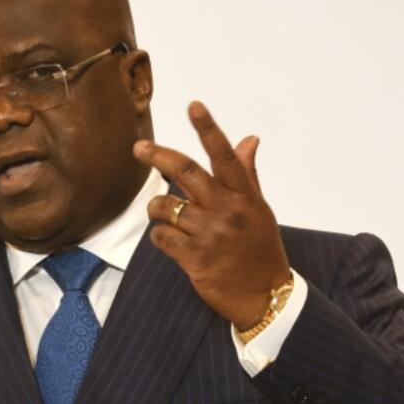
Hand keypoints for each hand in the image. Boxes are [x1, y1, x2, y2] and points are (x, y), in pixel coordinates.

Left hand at [135, 101, 290, 329]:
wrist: (265, 297)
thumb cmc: (261, 250)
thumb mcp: (259, 211)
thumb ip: (247, 175)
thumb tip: (249, 139)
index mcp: (245, 197)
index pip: (226, 157)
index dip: (208, 129)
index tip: (194, 105)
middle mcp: (228, 212)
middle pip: (187, 173)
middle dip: (158, 156)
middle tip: (138, 148)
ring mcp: (211, 235)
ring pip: (166, 207)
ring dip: (157, 209)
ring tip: (164, 215)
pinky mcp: (195, 259)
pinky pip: (161, 237)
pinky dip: (160, 236)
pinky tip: (171, 241)